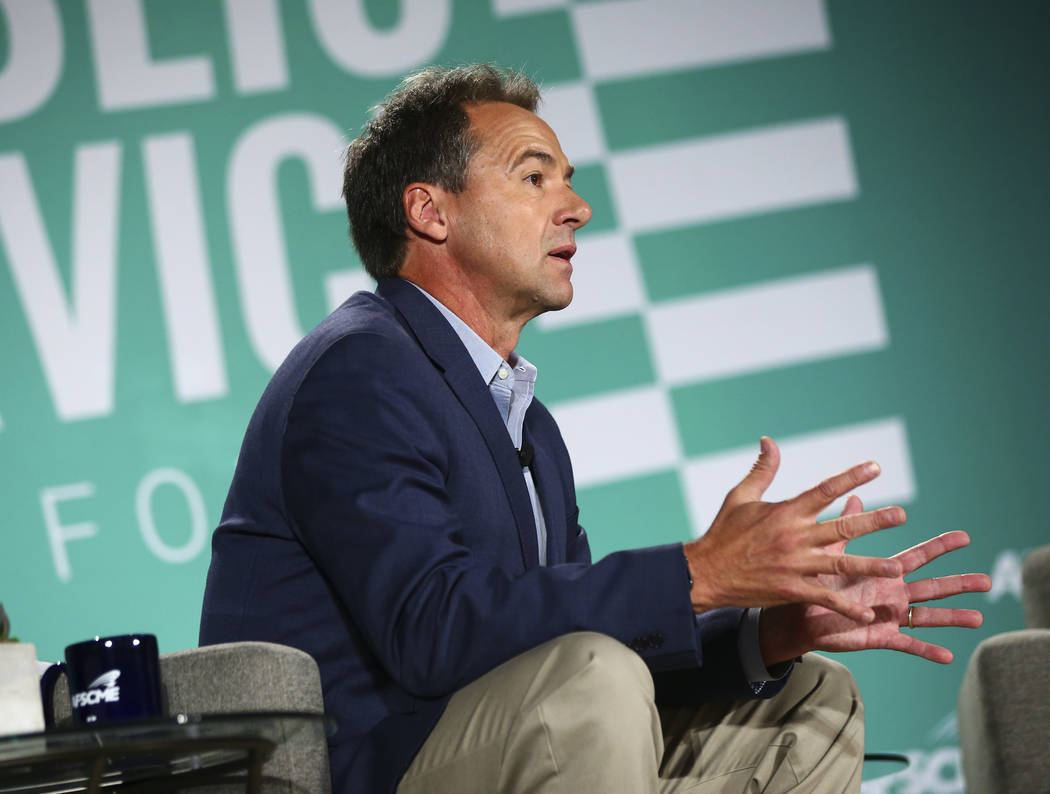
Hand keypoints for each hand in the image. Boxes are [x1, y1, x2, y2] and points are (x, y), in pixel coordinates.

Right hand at [684, 437, 904, 622]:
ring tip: (898, 568)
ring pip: (840, 564)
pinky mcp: (791, 590)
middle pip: (841, 526)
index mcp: (785, 512)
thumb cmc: (724, 533)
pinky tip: (867, 614)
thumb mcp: (740, 497)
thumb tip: (769, 440)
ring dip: (871, 565)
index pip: (825, 490)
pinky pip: (824, 598)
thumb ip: (762, 470)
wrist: (706, 573)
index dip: (851, 478)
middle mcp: (794, 537)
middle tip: (900, 515)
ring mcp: (795, 565)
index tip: (876, 467)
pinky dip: (846, 607)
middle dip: (873, 521)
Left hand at [759, 495, 991, 663]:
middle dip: (959, 583)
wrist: (796, 614)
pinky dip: (926, 650)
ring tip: (979, 618)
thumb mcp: (833, 552)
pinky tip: (947, 656)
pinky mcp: (879, 637)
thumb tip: (854, 495)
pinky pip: (906, 644)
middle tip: (988, 581)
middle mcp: (892, 593)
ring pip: (927, 616)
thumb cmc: (816, 583)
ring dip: (952, 617)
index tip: (964, 536)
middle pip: (932, 586)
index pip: (917, 556)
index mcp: (883, 572)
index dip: (940, 547)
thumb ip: (847, 527)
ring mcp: (889, 616)